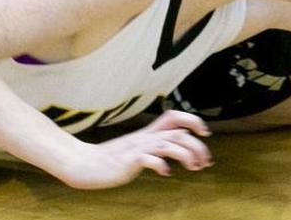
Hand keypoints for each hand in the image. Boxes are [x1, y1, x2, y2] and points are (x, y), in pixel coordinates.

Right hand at [57, 111, 212, 188]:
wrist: (85, 164)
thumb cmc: (111, 159)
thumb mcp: (137, 148)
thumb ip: (154, 146)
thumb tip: (174, 150)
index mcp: (148, 133)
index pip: (175, 117)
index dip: (193, 121)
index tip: (205, 133)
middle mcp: (146, 137)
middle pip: (179, 133)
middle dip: (198, 146)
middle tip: (205, 162)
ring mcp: (138, 148)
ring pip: (170, 143)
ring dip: (187, 155)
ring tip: (194, 168)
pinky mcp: (129, 160)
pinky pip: (150, 159)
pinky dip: (162, 165)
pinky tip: (166, 173)